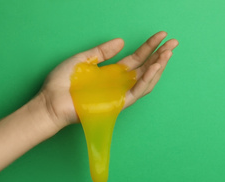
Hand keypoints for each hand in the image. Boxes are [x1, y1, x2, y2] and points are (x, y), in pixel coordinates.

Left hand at [38, 31, 178, 129]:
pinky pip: (137, 91)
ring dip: (159, 66)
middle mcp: (119, 84)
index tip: (161, 35)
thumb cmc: (63, 83)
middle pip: (146, 69)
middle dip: (161, 55)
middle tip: (173, 42)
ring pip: (146, 80)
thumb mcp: (83, 59)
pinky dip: (148, 79)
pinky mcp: (118, 103)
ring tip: (168, 52)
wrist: (51, 100)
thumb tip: (121, 41)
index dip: (149, 47)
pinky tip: (156, 66)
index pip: (136, 59)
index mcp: (112, 73)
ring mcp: (120, 94)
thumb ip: (102, 52)